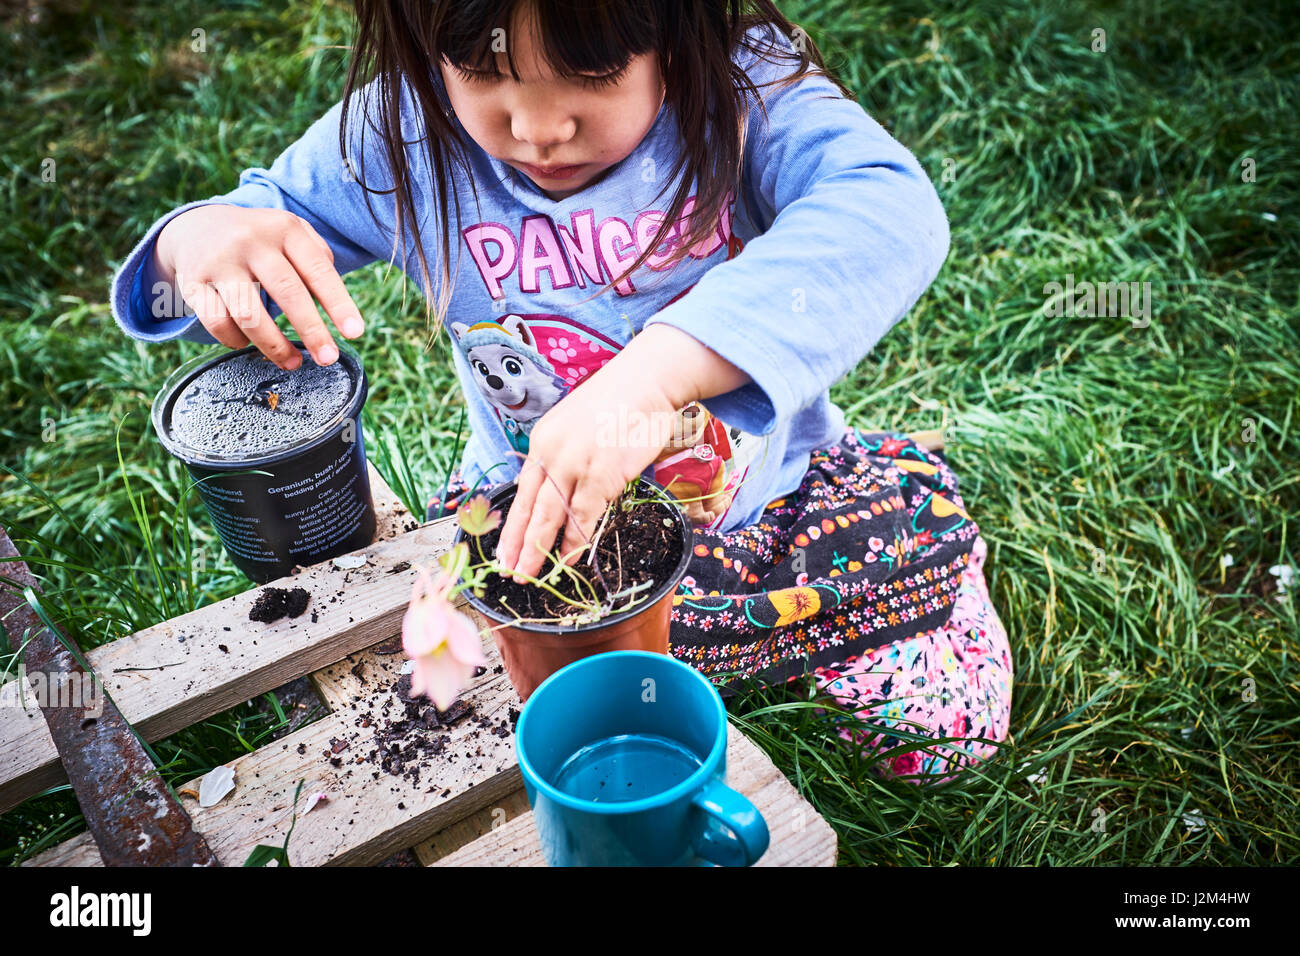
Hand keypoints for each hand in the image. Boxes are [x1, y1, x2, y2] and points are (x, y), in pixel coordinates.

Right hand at [153, 205, 363, 369]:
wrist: (195, 226)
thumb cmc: (259, 239)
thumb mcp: (290, 232)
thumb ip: (318, 257)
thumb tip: (339, 301)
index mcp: (284, 228)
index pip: (318, 269)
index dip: (338, 303)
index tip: (355, 332)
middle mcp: (251, 241)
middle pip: (287, 292)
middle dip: (311, 331)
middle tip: (328, 358)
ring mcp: (220, 261)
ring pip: (249, 314)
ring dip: (274, 346)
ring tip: (292, 363)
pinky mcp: (193, 282)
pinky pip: (216, 322)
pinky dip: (234, 341)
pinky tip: (247, 345)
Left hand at [494, 366, 679, 584]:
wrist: (646, 382)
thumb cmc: (618, 405)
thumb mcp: (576, 429)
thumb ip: (564, 458)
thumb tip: (560, 494)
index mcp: (542, 442)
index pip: (522, 493)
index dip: (513, 526)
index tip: (504, 551)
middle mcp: (551, 454)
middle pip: (530, 509)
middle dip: (518, 545)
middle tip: (510, 572)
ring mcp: (575, 465)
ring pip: (551, 517)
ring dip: (539, 550)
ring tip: (531, 575)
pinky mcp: (601, 474)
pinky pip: (584, 516)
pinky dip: (576, 540)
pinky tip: (569, 559)